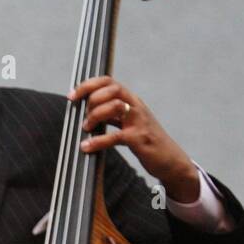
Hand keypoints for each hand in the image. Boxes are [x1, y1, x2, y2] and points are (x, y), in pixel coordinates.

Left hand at [69, 76, 198, 202]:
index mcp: (132, 101)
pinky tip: (86, 147)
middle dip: (91, 98)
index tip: (72, 95)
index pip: (109, 81)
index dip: (89, 85)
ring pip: (115, 106)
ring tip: (86, 129)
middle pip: (112, 88)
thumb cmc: (147, 143)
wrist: (171, 161)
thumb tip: (90, 113)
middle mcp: (136, 106)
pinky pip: (115, 136)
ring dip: (95, 115)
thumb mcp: (129, 124)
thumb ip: (113, 116)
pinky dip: (98, 141)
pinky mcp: (139, 139)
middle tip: (82, 116)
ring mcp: (139, 121)